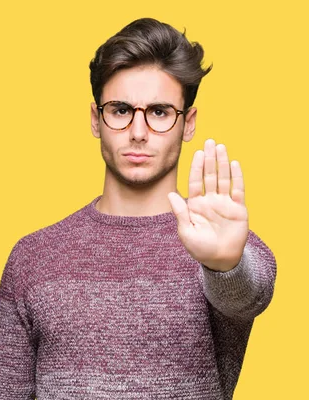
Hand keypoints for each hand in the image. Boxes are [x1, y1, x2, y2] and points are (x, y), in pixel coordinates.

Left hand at [167, 139, 248, 271]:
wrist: (220, 260)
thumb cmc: (200, 248)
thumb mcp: (186, 231)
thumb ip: (180, 212)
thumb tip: (170, 194)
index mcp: (195, 204)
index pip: (195, 181)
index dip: (196, 167)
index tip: (197, 153)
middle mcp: (210, 200)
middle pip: (209, 175)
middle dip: (209, 159)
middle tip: (209, 141)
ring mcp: (224, 203)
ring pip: (223, 178)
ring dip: (222, 163)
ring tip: (221, 147)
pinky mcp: (238, 208)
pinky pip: (238, 189)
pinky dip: (237, 177)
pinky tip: (235, 164)